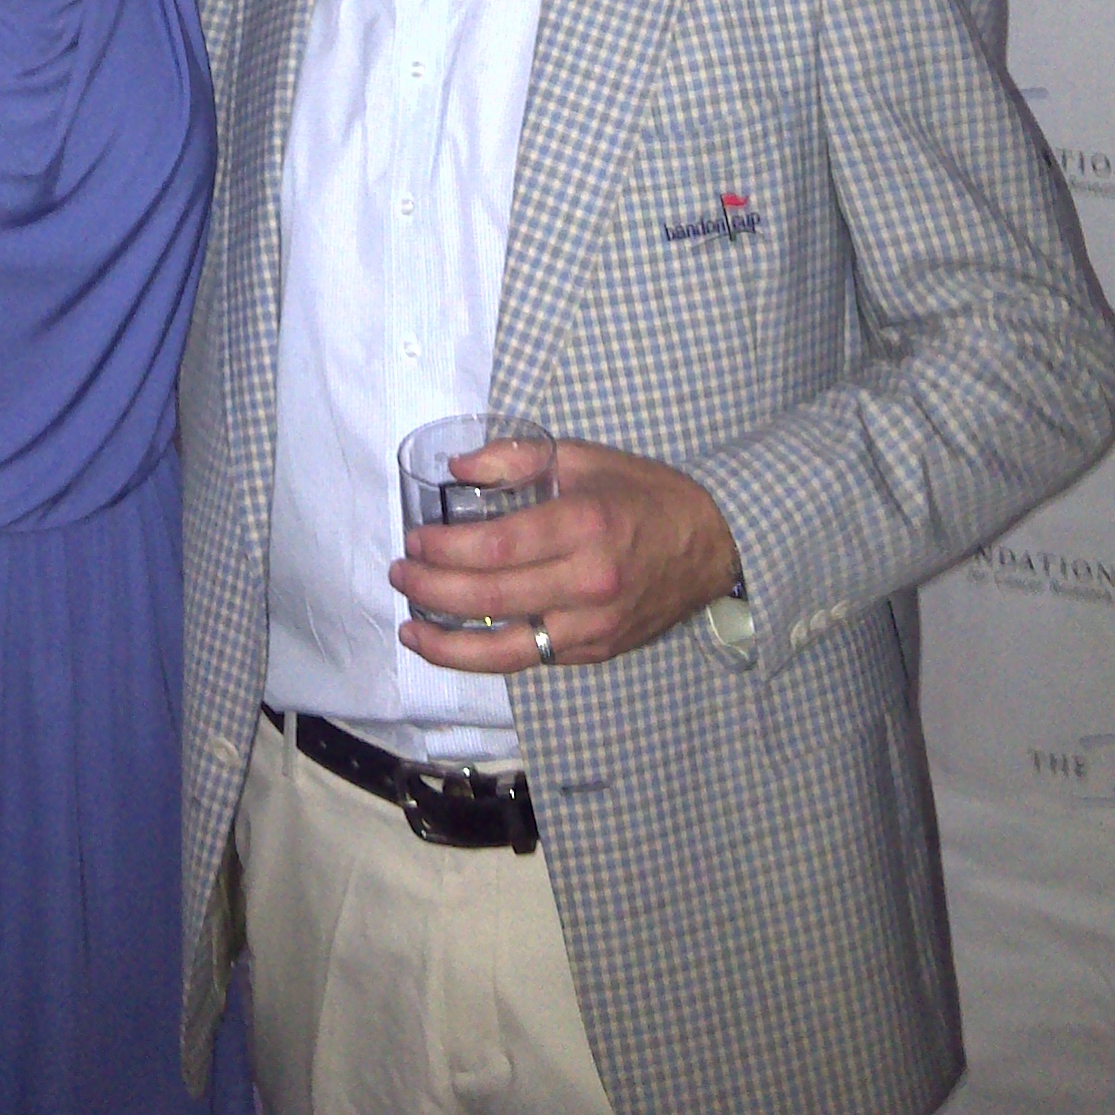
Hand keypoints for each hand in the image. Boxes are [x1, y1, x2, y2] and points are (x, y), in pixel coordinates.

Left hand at [389, 438, 739, 676]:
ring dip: (449, 645)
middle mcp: (588, 583)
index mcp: (585, 525)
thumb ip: (517, 458)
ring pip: (507, 650)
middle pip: (492, 598)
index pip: (498, 547)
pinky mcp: (597, 651)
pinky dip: (489, 653)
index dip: (446, 548)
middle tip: (400, 574)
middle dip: (433, 589)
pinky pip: (533, 658)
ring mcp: (594, 625)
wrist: (713, 545)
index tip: (414, 539)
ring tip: (411, 630)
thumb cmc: (645, 494)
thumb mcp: (585, 457)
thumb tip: (457, 469)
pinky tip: (458, 641)